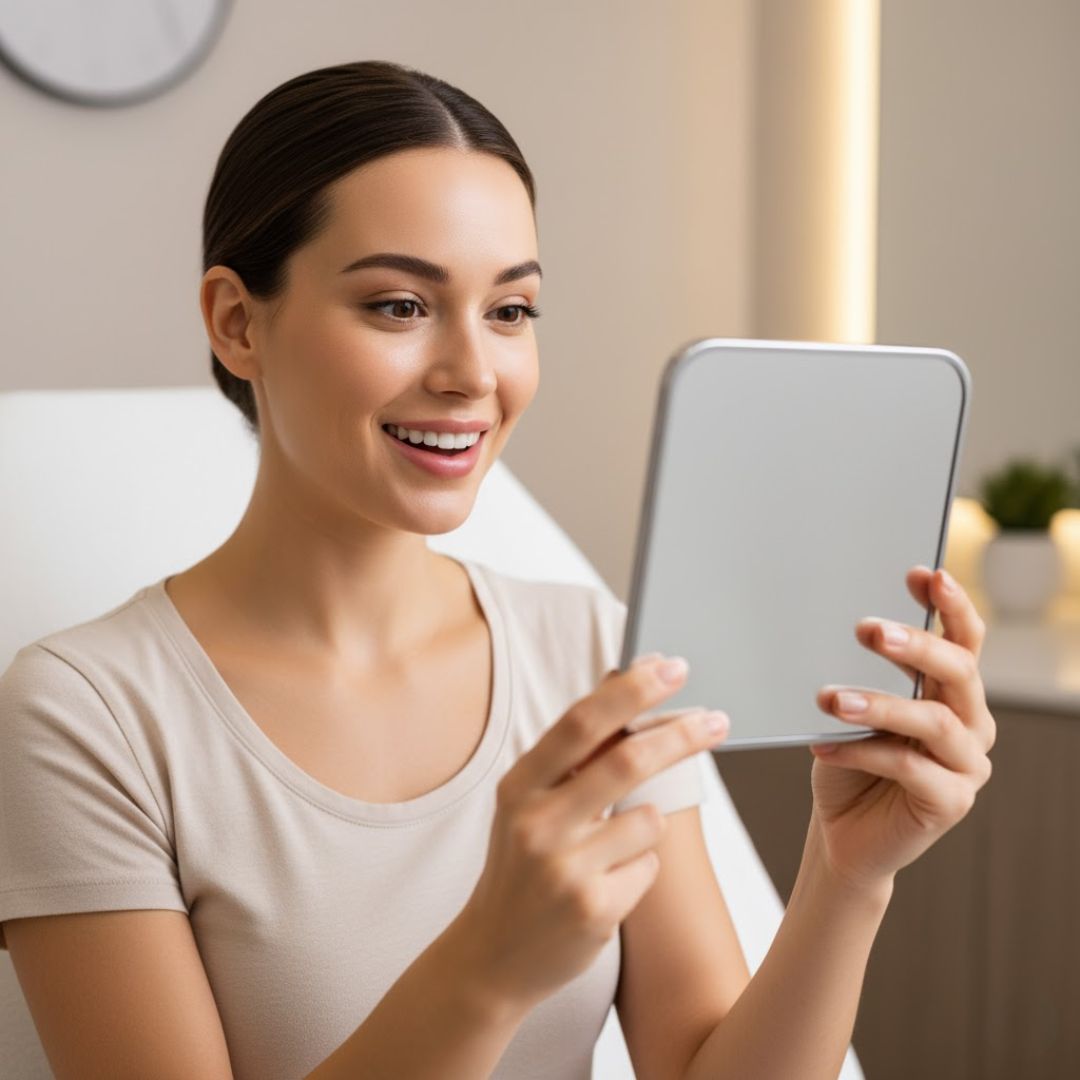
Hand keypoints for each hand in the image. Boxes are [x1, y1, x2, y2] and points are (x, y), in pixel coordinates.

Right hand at [451, 654, 728, 1013]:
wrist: (491, 956)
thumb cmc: (522, 866)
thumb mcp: (527, 806)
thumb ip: (570, 759)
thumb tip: (627, 693)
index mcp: (519, 786)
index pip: (581, 722)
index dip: (630, 690)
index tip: (672, 668)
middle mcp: (535, 823)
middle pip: (627, 760)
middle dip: (681, 735)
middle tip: (718, 719)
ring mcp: (564, 868)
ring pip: (648, 820)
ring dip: (645, 829)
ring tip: (606, 854)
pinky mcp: (593, 909)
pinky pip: (648, 867)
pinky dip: (639, 871)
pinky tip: (603, 888)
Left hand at [808, 566, 995, 893]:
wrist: (843, 833)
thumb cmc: (849, 763)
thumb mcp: (854, 711)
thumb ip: (865, 674)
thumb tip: (850, 627)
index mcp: (951, 691)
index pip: (964, 638)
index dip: (950, 605)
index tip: (922, 573)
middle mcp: (969, 722)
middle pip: (959, 671)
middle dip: (916, 644)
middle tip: (868, 629)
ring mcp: (966, 764)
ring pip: (933, 720)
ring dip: (878, 703)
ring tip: (828, 698)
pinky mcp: (951, 802)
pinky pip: (909, 767)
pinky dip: (862, 750)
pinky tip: (822, 746)